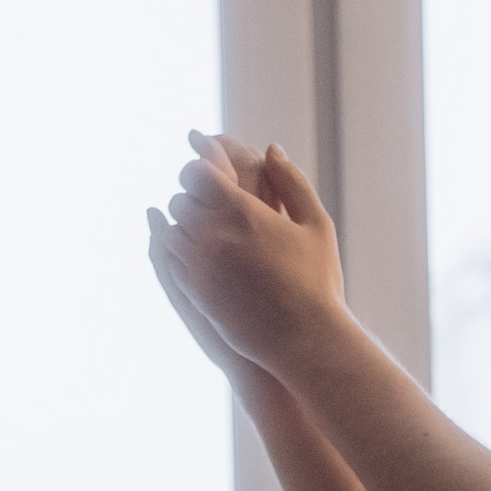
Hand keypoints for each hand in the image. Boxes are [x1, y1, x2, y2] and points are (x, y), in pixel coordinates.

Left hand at [150, 131, 346, 377]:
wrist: (305, 340)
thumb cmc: (318, 282)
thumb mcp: (315, 225)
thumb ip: (292, 182)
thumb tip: (271, 150)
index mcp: (242, 212)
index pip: (199, 171)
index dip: (201, 166)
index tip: (208, 169)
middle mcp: (214, 236)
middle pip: (181, 200)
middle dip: (192, 197)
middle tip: (204, 199)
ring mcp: (200, 266)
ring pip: (172, 230)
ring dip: (184, 225)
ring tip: (202, 227)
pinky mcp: (195, 293)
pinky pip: (173, 260)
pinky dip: (181, 251)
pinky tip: (199, 254)